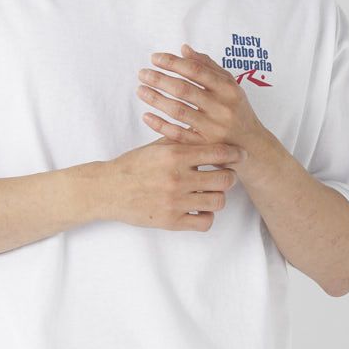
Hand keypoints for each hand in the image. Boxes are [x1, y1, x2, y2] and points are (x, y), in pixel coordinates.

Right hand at [101, 135, 247, 231]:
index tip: (239, 155)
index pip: (219, 153)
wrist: (108, 189)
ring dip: (218, 196)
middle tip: (224, 176)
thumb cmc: (133, 165)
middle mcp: (177, 179)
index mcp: (175, 156)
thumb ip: (182, 138)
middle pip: (225, 179)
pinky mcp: (171, 221)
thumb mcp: (157, 146)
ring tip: (210, 192)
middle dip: (229, 177)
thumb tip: (206, 127)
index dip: (235, 154)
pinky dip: (207, 216)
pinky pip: (205, 222)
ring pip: (218, 201)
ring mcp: (175, 202)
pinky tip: (199, 209)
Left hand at [137, 43, 269, 156]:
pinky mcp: (204, 146)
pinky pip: (178, 135)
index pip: (196, 71)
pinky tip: (146, 116)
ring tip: (140, 90)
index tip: (154, 58)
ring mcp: (213, 128)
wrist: (251, 146)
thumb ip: (208, 67)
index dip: (173, 63)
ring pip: (179, 111)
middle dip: (160, 80)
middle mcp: (222, 108)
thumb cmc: (237, 110)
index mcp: (228, 89)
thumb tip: (184, 49)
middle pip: (184, 90)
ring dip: (156, 99)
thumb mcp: (230, 86)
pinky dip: (160, 125)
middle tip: (142, 73)